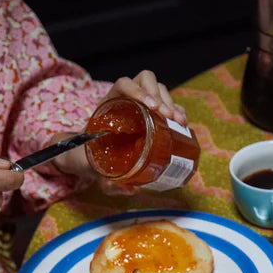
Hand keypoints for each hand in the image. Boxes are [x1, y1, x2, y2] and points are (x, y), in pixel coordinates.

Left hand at [52, 70, 187, 180]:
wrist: (90, 157)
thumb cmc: (91, 158)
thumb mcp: (95, 170)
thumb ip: (108, 181)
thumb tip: (132, 190)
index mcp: (109, 105)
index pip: (124, 85)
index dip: (138, 90)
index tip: (151, 107)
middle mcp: (126, 101)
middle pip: (146, 81)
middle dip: (160, 96)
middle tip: (168, 117)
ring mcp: (141, 106)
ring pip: (160, 91)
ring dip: (172, 103)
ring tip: (178, 121)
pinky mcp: (153, 116)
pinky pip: (168, 107)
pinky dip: (178, 113)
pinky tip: (182, 126)